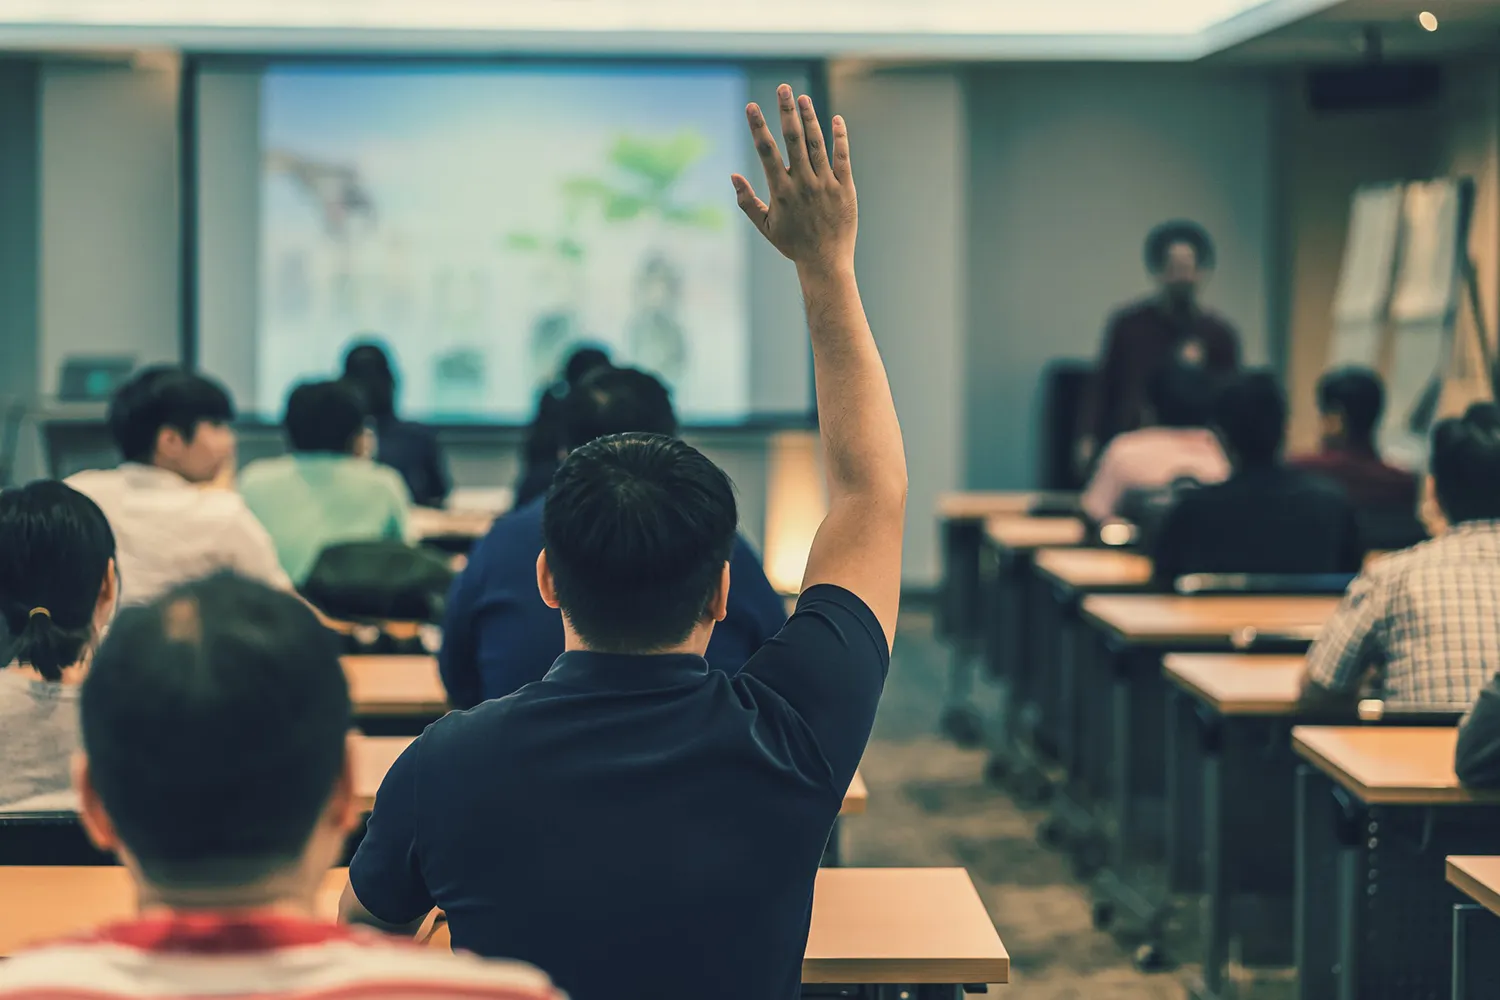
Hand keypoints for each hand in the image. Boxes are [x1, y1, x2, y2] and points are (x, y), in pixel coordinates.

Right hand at [731, 84, 855, 271]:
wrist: (826, 262)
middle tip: (783, 88)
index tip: (751, 106)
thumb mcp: (765, 226)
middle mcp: (803, 184)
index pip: (766, 152)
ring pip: (816, 144)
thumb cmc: (793, 244)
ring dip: (810, 118)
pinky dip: (839, 137)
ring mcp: (825, 184)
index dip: (758, 127)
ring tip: (802, 97)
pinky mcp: (845, 188)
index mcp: (781, 191)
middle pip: (793, 140)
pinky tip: (835, 119)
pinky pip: (842, 157)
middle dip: (786, 112)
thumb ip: (747, 201)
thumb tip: (732, 176)